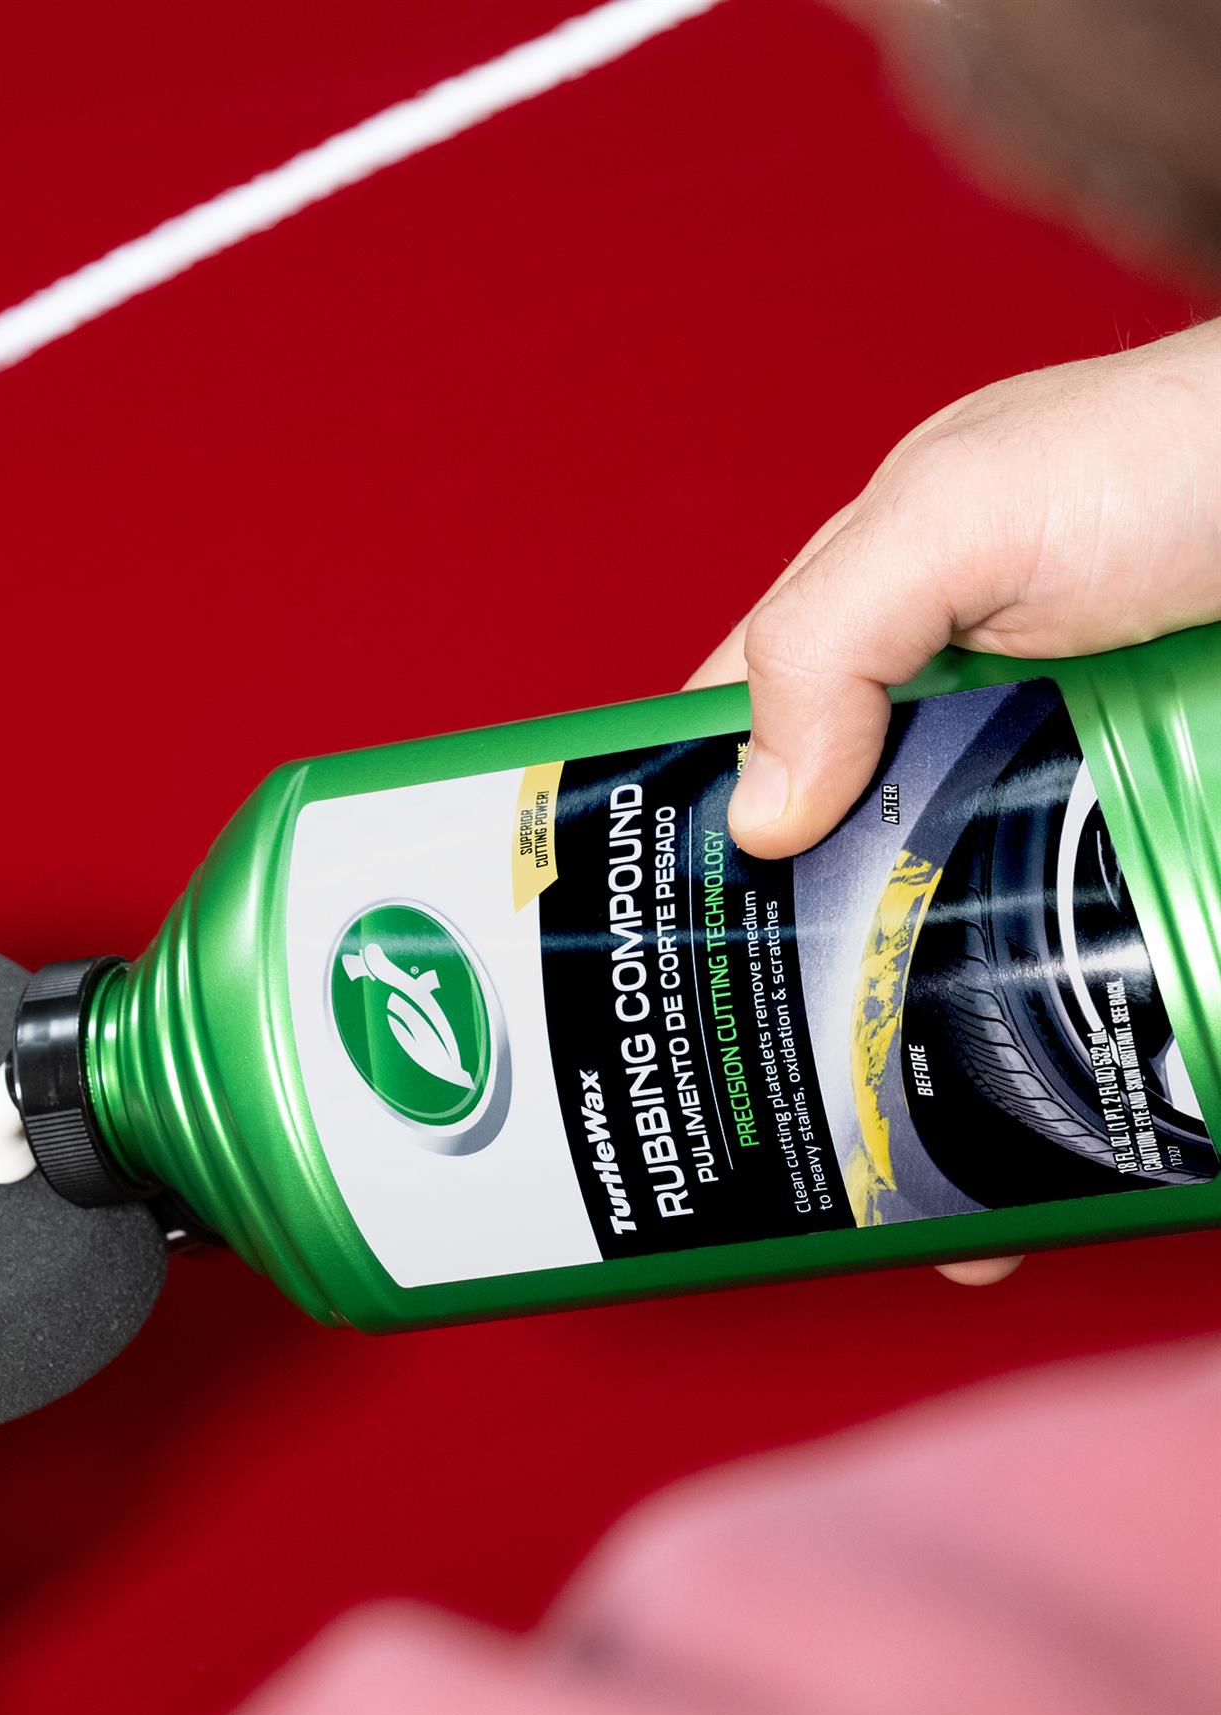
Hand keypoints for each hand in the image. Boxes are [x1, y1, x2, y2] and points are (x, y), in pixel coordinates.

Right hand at [686, 316, 1220, 1287]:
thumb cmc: (1190, 449)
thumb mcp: (965, 508)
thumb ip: (827, 635)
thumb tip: (753, 813)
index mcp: (873, 635)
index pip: (730, 753)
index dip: (669, 846)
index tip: (623, 950)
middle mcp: (955, 733)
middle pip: (836, 885)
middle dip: (790, 995)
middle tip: (751, 1108)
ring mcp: (1056, 808)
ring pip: (954, 960)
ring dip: (915, 1073)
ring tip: (877, 1193)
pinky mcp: (1150, 866)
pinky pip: (1085, 988)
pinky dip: (1054, 1079)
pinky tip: (1021, 1169)